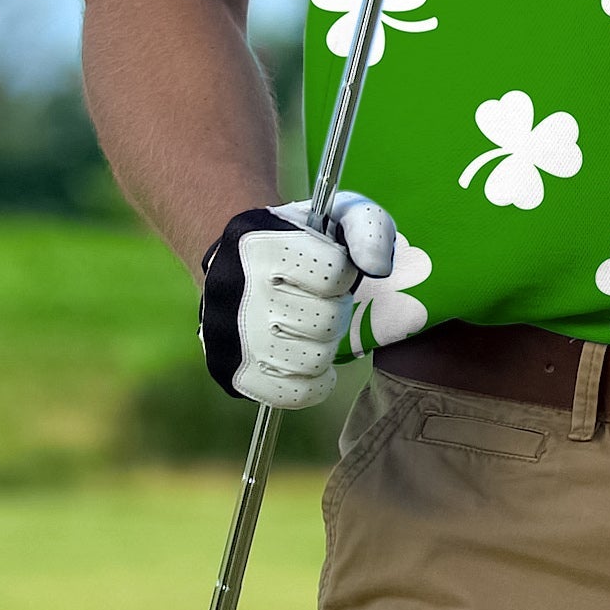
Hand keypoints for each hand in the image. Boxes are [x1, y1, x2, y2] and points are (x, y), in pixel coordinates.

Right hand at [198, 192, 395, 407]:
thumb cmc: (301, 238)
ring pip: (313, 361)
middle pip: (326, 322)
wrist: (237, 259)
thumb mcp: (339, 214)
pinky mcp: (231, 373)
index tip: (332, 269)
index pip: (335, 274)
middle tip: (321, 300)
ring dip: (324, 345)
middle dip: (336, 310)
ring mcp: (230, 338)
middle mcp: (239, 292)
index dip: (344, 273)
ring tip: (311, 327)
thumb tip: (379, 269)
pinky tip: (310, 359)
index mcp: (263, 245)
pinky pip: (293, 395)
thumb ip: (371, 229)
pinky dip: (313, 382)